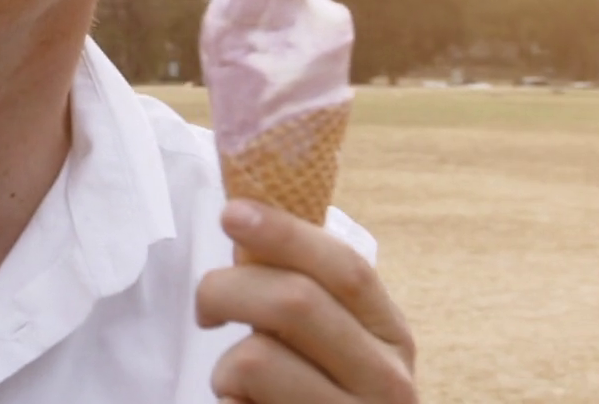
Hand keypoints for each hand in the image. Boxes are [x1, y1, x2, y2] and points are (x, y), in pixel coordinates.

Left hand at [196, 200, 416, 403]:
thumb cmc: (322, 395)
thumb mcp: (331, 341)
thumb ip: (300, 288)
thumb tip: (244, 215)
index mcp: (391, 337)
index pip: (346, 268)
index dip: (285, 233)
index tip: (231, 211)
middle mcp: (387, 383)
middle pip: (294, 302)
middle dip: (226, 290)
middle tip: (207, 309)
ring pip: (256, 360)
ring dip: (223, 366)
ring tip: (235, 382)